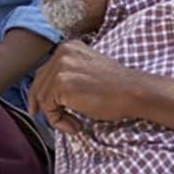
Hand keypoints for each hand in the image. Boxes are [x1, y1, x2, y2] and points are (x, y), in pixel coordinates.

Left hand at [28, 40, 148, 134]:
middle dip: (42, 104)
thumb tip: (52, 93)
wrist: (134, 92)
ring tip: (74, 124)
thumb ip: (70, 74)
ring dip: (56, 116)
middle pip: (39, 82)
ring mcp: (60, 68)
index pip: (45, 71)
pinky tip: (76, 125)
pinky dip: (58, 121)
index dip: (41, 91)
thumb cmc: (117, 87)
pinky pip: (48, 108)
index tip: (39, 107)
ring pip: (42, 97)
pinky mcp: (61, 84)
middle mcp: (61, 54)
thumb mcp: (88, 71)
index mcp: (68, 48)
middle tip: (48, 118)